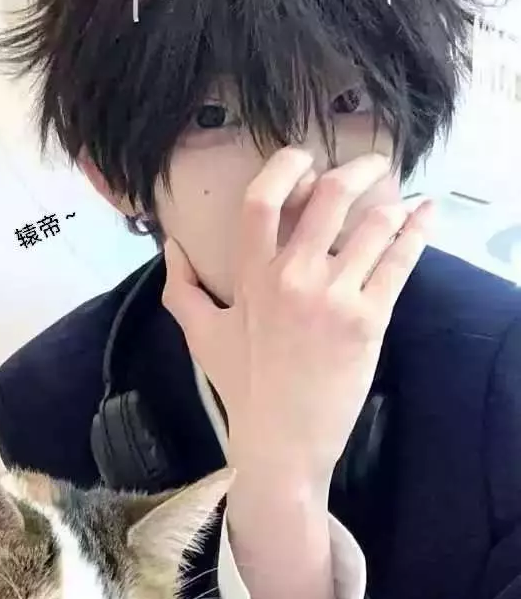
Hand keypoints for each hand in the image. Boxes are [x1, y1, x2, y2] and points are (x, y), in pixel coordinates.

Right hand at [163, 147, 431, 490]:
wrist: (282, 440)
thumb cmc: (241, 386)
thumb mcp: (201, 335)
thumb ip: (181, 287)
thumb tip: (172, 246)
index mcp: (251, 277)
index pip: (263, 202)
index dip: (285, 167)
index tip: (303, 158)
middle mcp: (293, 277)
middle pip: (330, 198)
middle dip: (355, 169)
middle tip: (369, 165)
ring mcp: (334, 297)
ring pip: (373, 225)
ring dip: (390, 201)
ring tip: (398, 198)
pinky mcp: (369, 320)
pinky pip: (400, 261)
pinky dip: (418, 231)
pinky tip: (426, 215)